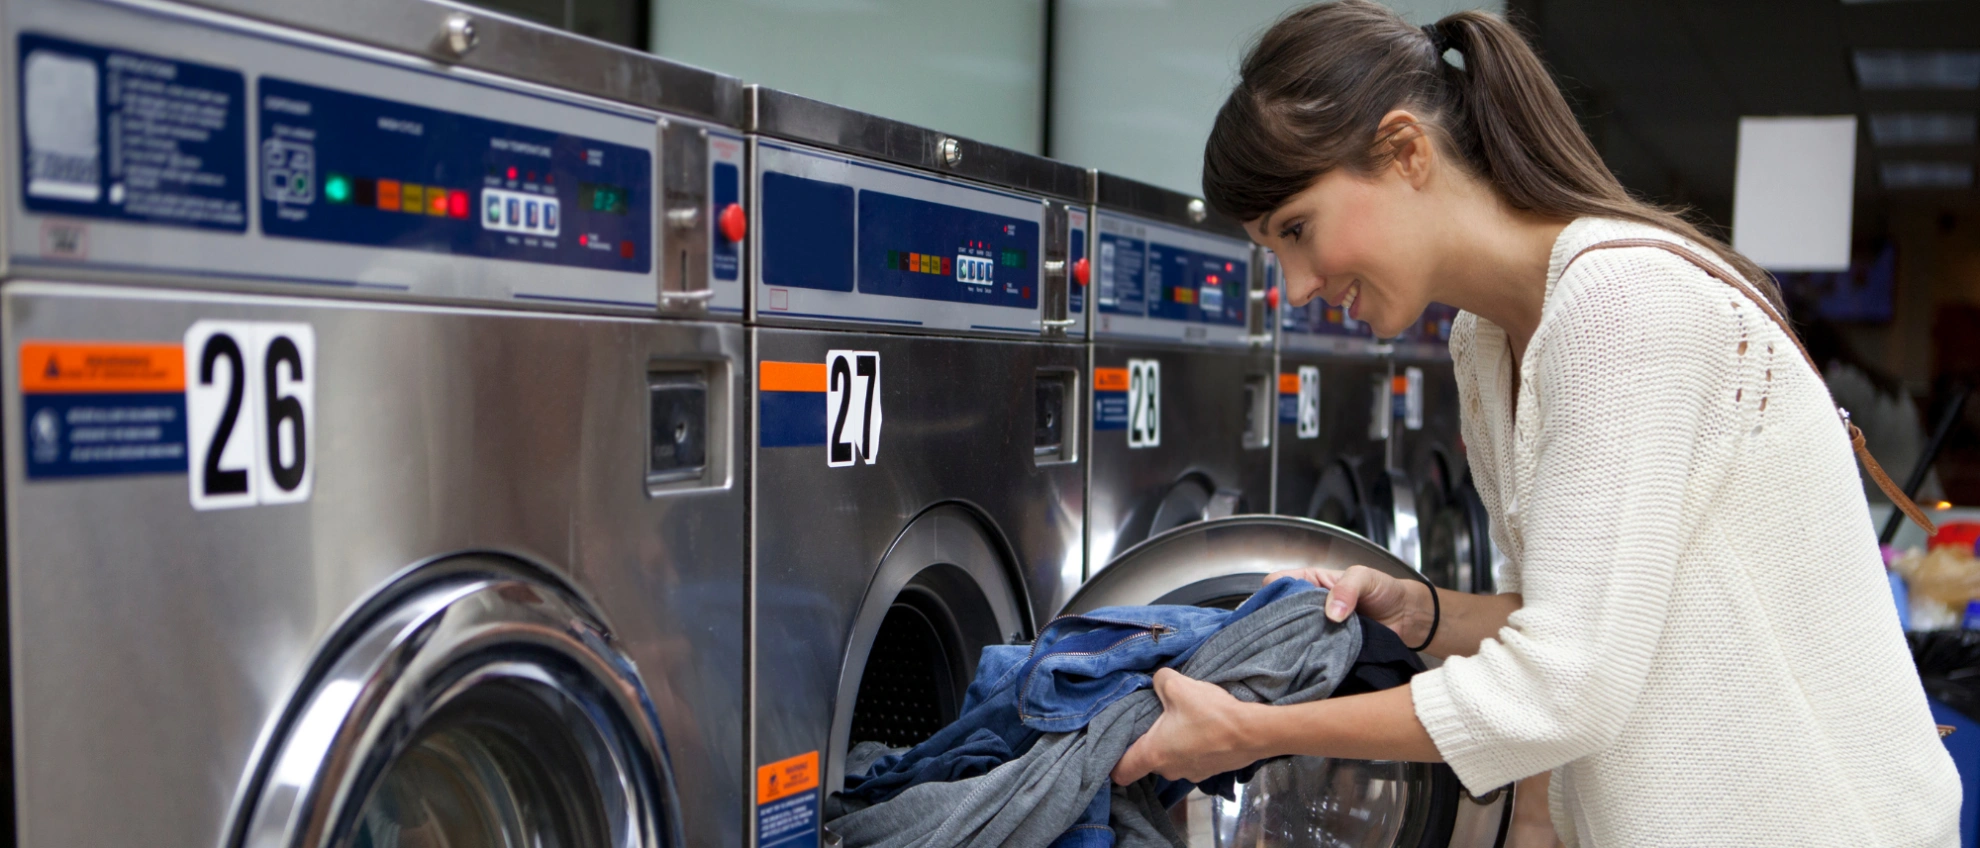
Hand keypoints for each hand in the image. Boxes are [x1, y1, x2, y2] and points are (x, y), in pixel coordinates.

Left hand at [1111, 668, 1260, 784]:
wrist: (1253, 732)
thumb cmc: (1212, 714)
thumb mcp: (1179, 686)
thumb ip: (1160, 681)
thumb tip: (1158, 681)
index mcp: (1154, 754)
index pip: (1120, 772)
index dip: (1113, 761)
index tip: (1115, 746)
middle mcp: (1168, 770)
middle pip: (1146, 760)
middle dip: (1149, 740)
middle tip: (1155, 718)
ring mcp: (1190, 773)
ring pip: (1170, 759)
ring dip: (1172, 742)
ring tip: (1183, 719)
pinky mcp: (1208, 771)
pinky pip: (1190, 758)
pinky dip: (1191, 746)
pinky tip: (1201, 727)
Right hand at [1265, 565, 1433, 646]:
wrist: (1408, 618)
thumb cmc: (1385, 590)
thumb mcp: (1365, 577)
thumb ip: (1347, 588)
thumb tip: (1332, 613)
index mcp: (1310, 580)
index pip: (1277, 582)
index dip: (1272, 593)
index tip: (1275, 608)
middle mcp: (1308, 604)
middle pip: (1279, 612)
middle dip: (1278, 622)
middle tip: (1283, 633)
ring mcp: (1316, 627)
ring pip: (1292, 635)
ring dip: (1294, 642)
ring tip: (1295, 649)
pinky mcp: (1326, 648)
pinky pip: (1310, 653)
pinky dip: (1308, 657)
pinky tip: (1307, 661)